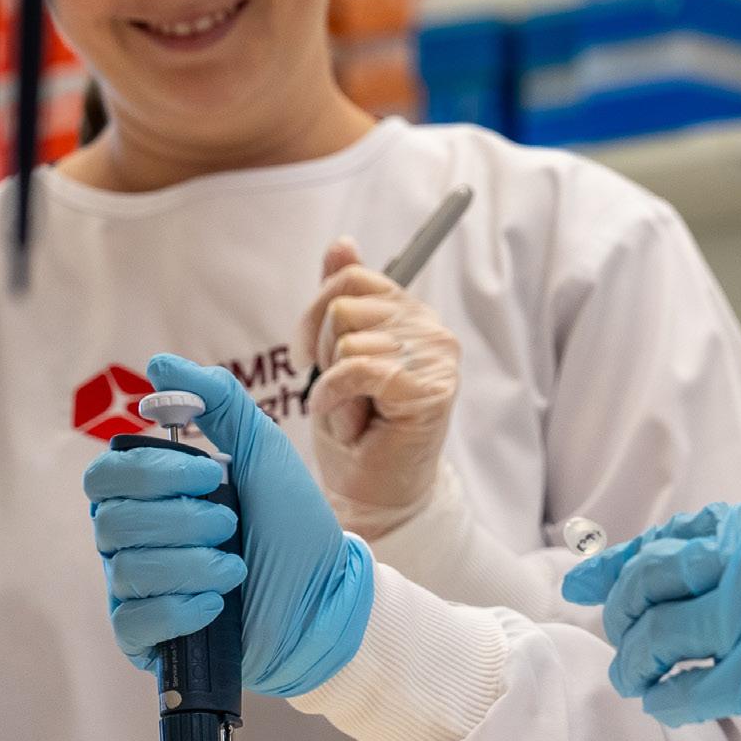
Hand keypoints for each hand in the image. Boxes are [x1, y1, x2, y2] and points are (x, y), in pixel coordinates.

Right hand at [83, 353, 375, 696]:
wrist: (327, 599)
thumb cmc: (294, 525)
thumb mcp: (262, 450)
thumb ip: (217, 402)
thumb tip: (159, 365)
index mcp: (151, 496)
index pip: (105, 476)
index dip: (153, 473)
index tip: (212, 474)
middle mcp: (134, 540)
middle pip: (111, 520)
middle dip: (181, 519)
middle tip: (230, 524)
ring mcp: (138, 591)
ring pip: (126, 568)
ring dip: (192, 563)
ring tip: (237, 566)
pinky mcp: (148, 639)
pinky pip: (134, 621)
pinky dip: (181, 608)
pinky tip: (217, 603)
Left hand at [300, 236, 461, 538]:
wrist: (374, 496)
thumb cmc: (357, 432)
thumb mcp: (338, 355)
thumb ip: (343, 298)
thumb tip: (342, 244)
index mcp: (410, 315)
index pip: (351, 279)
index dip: (315, 314)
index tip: (306, 356)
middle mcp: (430, 330)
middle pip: (342, 305)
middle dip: (322, 355)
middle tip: (338, 396)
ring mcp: (434, 358)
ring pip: (347, 337)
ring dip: (332, 386)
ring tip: (351, 415)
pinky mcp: (428, 389)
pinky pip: (358, 368)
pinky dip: (336, 397)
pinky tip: (345, 421)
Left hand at [560, 495, 740, 740]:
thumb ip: (733, 557)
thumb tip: (640, 570)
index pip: (674, 537)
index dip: (618, 565)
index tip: (581, 586)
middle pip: (656, 577)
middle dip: (623, 610)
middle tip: (623, 636)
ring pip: (663, 634)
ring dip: (636, 660)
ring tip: (637, 676)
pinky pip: (691, 688)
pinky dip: (665, 698)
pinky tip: (664, 702)